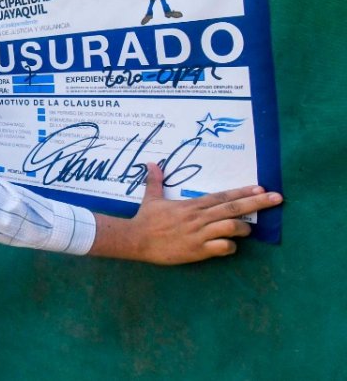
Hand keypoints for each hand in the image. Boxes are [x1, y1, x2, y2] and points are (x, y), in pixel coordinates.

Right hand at [89, 163, 282, 264]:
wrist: (136, 240)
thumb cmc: (146, 220)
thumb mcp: (151, 198)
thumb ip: (155, 181)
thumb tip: (151, 163)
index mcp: (192, 205)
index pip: (223, 196)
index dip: (243, 192)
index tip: (262, 188)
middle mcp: (199, 218)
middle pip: (234, 209)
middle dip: (258, 204)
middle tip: (278, 199)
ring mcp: (200, 235)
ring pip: (231, 228)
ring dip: (244, 228)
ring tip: (247, 229)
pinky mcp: (198, 250)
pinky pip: (222, 248)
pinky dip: (230, 247)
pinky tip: (230, 246)